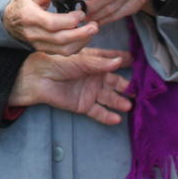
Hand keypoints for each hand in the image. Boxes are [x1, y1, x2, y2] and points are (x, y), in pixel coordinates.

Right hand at [3, 0, 96, 54]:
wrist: (9, 22)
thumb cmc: (22, 6)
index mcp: (29, 17)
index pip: (51, 23)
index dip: (68, 20)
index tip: (81, 14)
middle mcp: (34, 33)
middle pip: (60, 39)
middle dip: (80, 34)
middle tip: (95, 26)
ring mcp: (39, 44)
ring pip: (63, 49)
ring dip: (81, 42)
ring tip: (92, 31)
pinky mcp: (45, 50)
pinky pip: (63, 52)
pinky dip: (76, 46)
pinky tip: (85, 37)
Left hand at [9, 49, 132, 125]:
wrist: (39, 79)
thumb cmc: (58, 63)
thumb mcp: (80, 60)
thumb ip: (100, 63)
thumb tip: (120, 61)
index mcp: (94, 62)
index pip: (113, 61)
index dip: (125, 61)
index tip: (138, 63)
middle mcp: (95, 77)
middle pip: (115, 82)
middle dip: (126, 86)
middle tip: (138, 90)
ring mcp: (90, 91)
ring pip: (109, 98)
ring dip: (119, 102)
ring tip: (129, 105)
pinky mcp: (83, 105)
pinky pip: (98, 112)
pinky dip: (107, 116)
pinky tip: (117, 119)